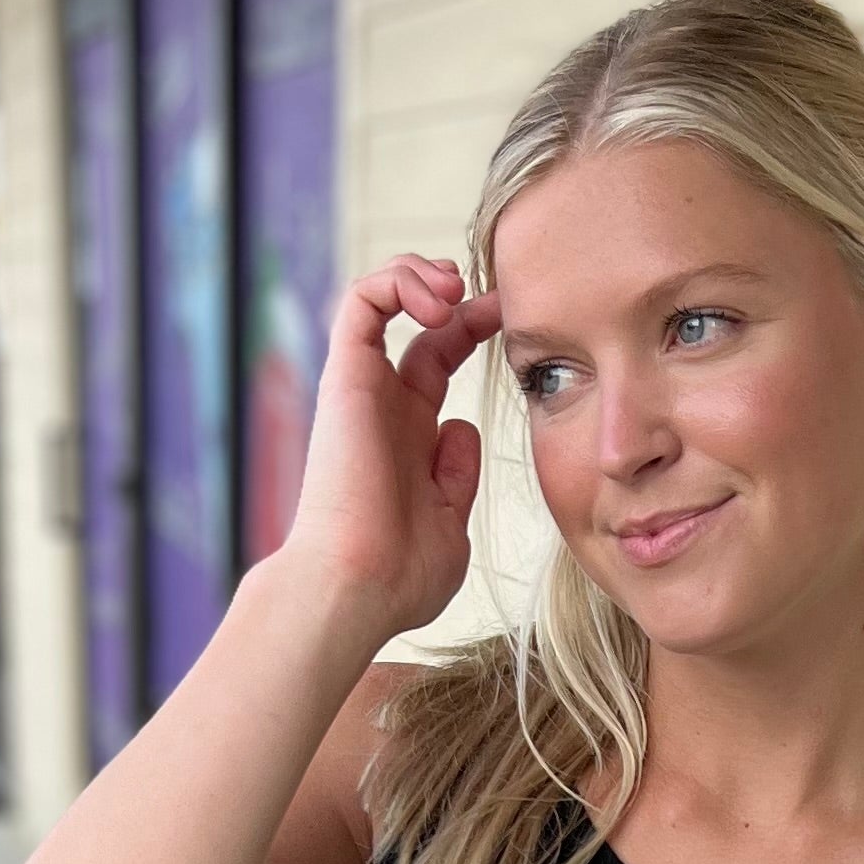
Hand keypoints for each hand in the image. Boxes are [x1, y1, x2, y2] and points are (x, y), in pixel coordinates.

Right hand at [278, 250, 501, 641]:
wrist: (359, 587)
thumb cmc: (401, 576)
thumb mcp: (450, 526)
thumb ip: (457, 477)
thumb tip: (460, 426)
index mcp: (411, 437)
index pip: (441, 360)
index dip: (476, 330)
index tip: (517, 322)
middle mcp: (384, 405)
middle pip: (421, 326)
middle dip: (462, 298)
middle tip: (500, 300)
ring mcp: (364, 388)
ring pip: (381, 297)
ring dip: (422, 275)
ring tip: (457, 291)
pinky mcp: (346, 376)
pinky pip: (361, 301)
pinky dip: (397, 281)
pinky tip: (438, 301)